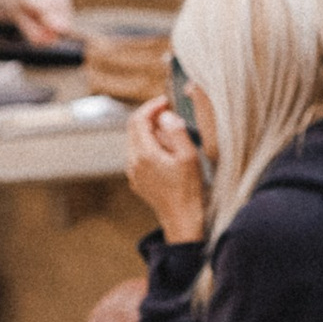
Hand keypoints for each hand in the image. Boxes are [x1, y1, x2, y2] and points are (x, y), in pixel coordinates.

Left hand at [125, 97, 206, 244]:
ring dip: (151, 132)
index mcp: (144, 154)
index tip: (166, 102)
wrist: (182, 219)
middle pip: (134, 129)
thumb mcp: (189, 156)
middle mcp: (133, 162)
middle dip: (150, 117)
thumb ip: (176, 132)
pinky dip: (149, 146)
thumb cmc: (189, 190)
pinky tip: (167, 152)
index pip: (138, 120)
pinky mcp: (137, 180)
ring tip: (173, 135)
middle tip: (170, 114)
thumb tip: (165, 116)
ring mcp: (133, 173)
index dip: (152, 106)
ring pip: (135, 142)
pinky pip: (138, 155)